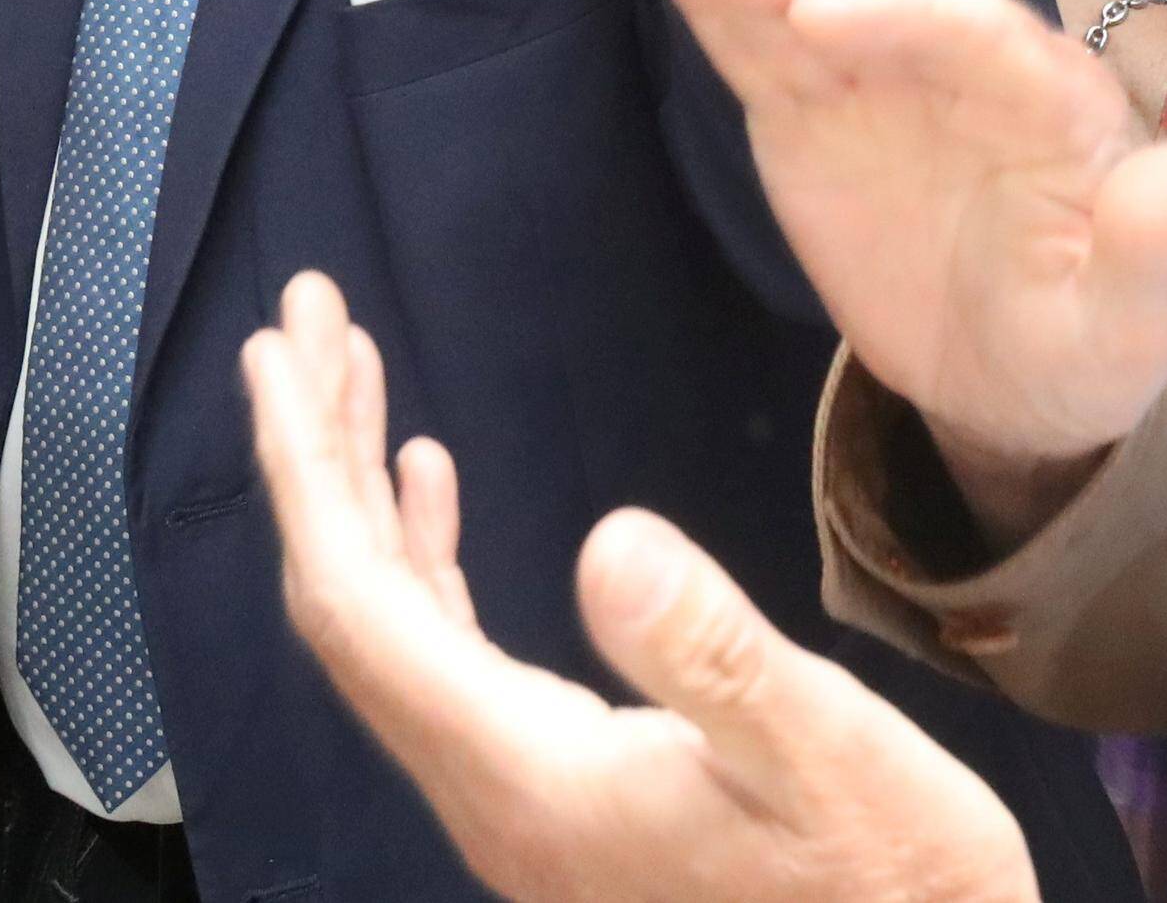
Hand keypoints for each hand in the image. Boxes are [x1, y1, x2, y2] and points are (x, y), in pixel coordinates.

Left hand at [243, 272, 1032, 902]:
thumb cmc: (889, 880)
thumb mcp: (828, 755)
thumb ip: (713, 654)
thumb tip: (608, 539)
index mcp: (527, 775)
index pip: (361, 605)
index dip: (307, 469)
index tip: (278, 347)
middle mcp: (490, 793)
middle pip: (350, 607)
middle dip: (316, 454)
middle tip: (301, 319)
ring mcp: (514, 800)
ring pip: (389, 629)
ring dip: (359, 493)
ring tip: (348, 371)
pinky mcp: (550, 795)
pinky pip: (439, 656)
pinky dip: (419, 553)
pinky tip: (427, 483)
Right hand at [657, 0, 1166, 535]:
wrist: (1009, 383)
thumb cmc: (1084, 345)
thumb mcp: (1130, 320)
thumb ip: (1155, 243)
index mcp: (1051, 100)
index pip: (978, 35)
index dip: (903, 14)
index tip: (824, 14)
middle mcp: (966, 67)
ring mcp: (884, 80)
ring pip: (819, 6)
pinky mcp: (817, 108)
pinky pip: (767, 47)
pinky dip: (720, 0)